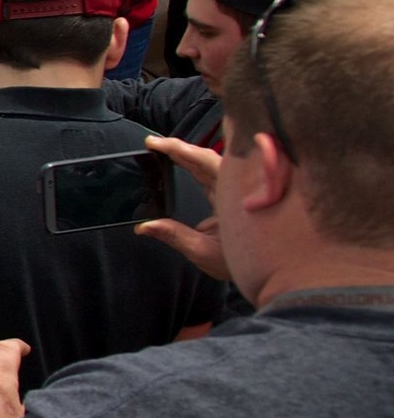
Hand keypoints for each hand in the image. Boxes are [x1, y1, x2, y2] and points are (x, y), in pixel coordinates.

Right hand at [137, 134, 231, 281]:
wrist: (273, 274)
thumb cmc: (242, 263)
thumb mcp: (203, 251)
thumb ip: (173, 235)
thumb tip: (144, 226)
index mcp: (231, 197)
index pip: (204, 163)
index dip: (181, 150)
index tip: (157, 144)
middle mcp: (236, 189)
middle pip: (207, 158)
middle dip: (179, 148)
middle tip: (154, 143)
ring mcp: (237, 191)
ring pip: (212, 163)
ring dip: (188, 154)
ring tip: (164, 149)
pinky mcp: (233, 196)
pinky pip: (214, 173)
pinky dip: (196, 164)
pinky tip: (183, 162)